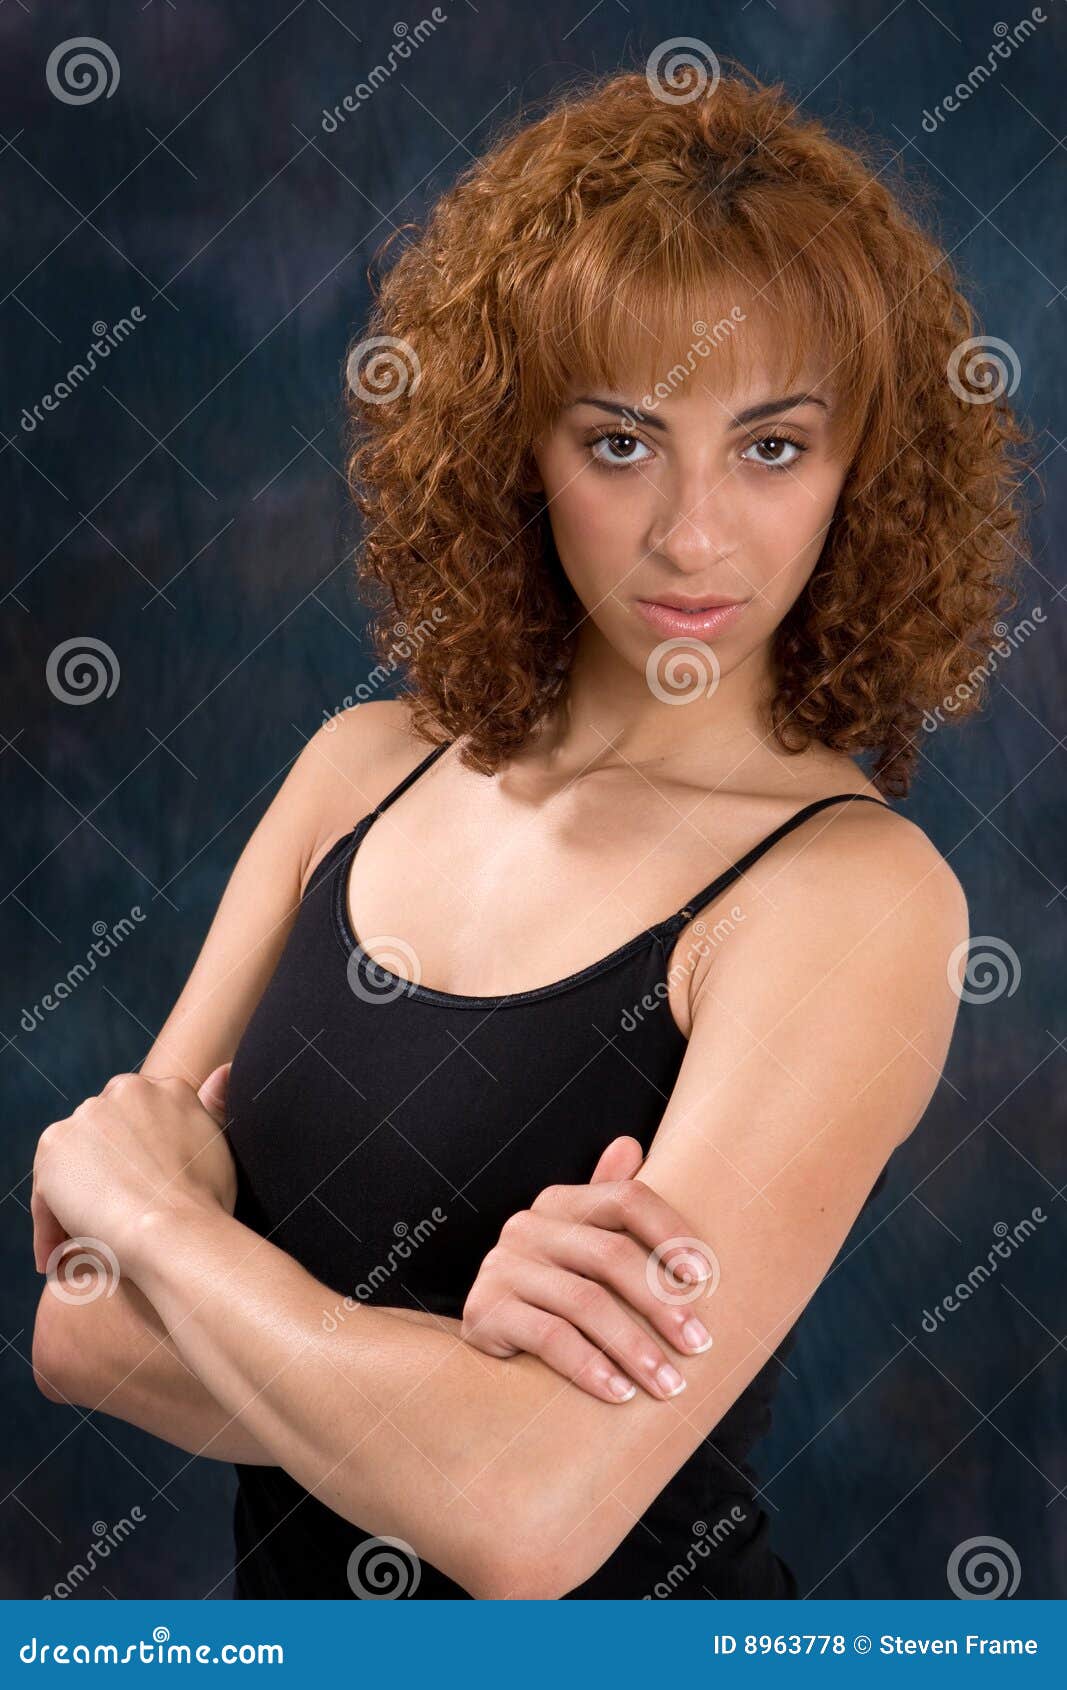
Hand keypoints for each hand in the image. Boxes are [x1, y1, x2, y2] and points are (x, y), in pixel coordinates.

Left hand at [31, 1064, 235, 1284]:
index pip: (140, 1120)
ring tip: (84, 1245)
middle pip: (106, 1133)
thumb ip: (214, 1107)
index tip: (143, 1194)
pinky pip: (47, 1186)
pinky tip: (61, 1253)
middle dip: (107, 1172)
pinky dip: (51, 1221)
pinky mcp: (55, 1142)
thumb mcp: (219, 1142)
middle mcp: (129, 1089)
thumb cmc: (205, 1202)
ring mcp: (90, 1113)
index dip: (138, 1161)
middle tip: (113, 1220)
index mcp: (170, 1088)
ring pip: (75, 1160)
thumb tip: (224, 1069)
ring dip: (77, 1197)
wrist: (172, 1230)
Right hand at [460, 1136, 717, 1403]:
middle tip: (700, 1346)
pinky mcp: (486, 1310)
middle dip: (662, 1304)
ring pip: (585, 1302)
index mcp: (562, 1201)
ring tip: (670, 1385)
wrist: (490, 1327)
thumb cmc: (557, 1283)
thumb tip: (629, 1144)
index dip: (670, 1233)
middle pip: (610, 1255)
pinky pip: (549, 1338)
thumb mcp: (583, 1241)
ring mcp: (503, 1265)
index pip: (626, 1199)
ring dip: (635, 1349)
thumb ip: (610, 1198)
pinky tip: (621, 1393)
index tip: (706, 1278)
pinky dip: (591, 1368)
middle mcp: (529, 1225)